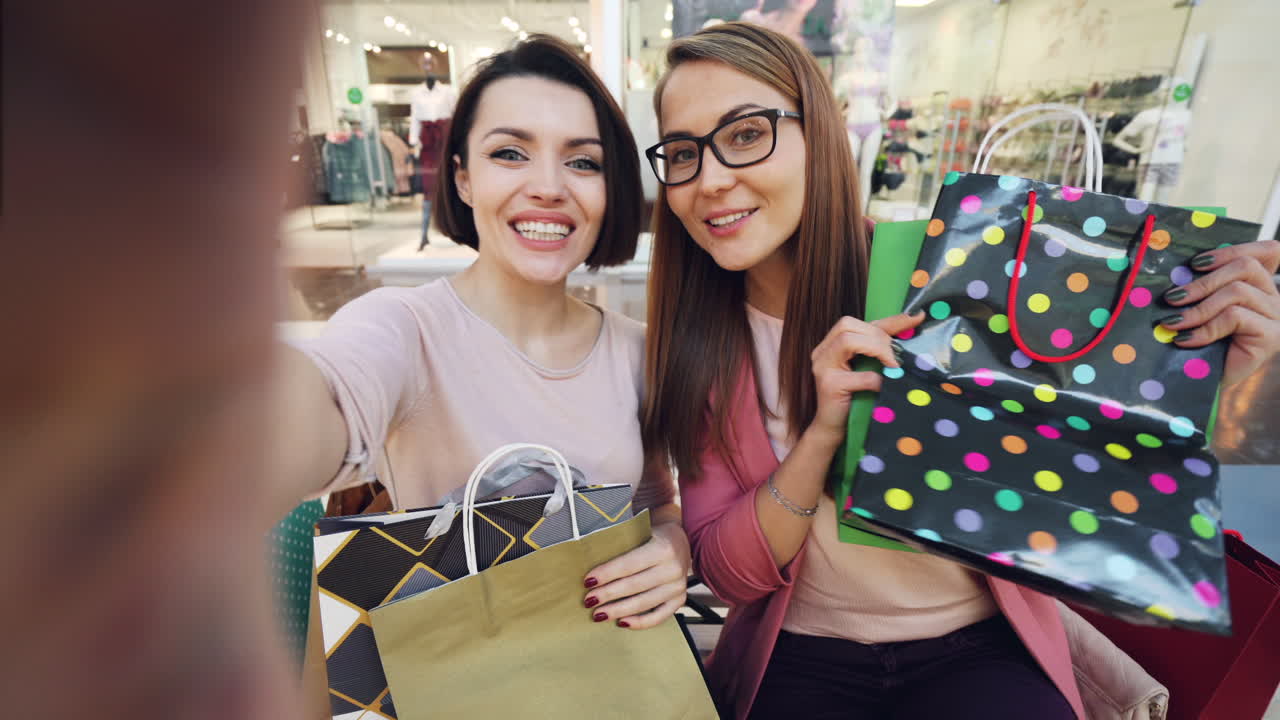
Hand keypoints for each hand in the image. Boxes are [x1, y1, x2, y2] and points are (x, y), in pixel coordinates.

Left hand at [582, 520, 690, 629]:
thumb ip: (621, 544)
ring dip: (618, 610)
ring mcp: (678, 586)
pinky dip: (639, 622)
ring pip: (644, 603)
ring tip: (599, 614)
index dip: (607, 574)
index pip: (629, 564)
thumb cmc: (653, 536)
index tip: (588, 581)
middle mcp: (673, 568)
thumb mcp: (640, 531)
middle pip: (634, 586)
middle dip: (608, 594)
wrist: (680, 540)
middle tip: (589, 600)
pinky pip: (658, 616)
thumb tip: (588, 558)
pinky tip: (622, 622)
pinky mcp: (679, 600)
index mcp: (663, 548)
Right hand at [808, 312, 923, 440]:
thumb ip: (879, 351)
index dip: (891, 320)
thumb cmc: (853, 398)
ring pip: (848, 341)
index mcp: (832, 344)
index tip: (917, 317)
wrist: (833, 429)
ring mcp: (823, 367)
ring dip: (876, 350)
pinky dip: (877, 380)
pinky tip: (884, 387)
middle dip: (879, 337)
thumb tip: (910, 336)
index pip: (862, 323)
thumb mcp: (867, 368)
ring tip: (892, 365)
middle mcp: (822, 351)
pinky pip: (861, 376)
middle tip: (896, 356)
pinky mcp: (830, 386)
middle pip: (848, 325)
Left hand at [1158, 240, 1279, 386]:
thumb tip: (1177, 269)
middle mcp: (1274, 297)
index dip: (1235, 249)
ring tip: (1173, 321)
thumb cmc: (1201, 344)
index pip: (1269, 251)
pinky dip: (1204, 327)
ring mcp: (1277, 316)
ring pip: (1237, 292)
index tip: (1196, 262)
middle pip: (1245, 267)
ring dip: (1198, 307)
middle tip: (1171, 297)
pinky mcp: (1271, 337)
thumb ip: (1203, 285)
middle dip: (1202, 281)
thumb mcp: (1202, 307)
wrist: (1205, 384)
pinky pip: (1234, 317)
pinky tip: (1185, 340)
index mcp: (1261, 284)